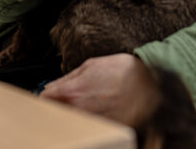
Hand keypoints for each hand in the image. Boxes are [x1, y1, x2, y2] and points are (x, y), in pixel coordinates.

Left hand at [40, 54, 160, 127]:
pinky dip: (88, 122)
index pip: (44, 99)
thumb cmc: (124, 72)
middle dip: (56, 107)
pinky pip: (89, 127)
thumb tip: (52, 86)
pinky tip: (96, 114)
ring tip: (84, 107)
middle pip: (55, 114)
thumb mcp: (91, 65)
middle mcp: (78, 110)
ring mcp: (91, 123)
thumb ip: (68, 78)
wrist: (151, 86)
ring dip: (72, 115)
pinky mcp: (104, 130)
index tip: (47, 96)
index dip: (44, 97)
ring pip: (71, 122)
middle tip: (63, 102)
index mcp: (71, 92)